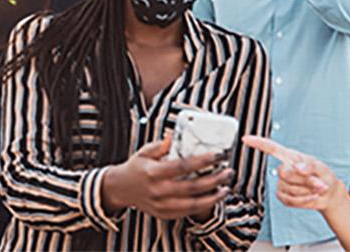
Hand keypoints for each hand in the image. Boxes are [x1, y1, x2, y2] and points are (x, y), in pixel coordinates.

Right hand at [102, 132, 231, 220]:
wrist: (120, 189)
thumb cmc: (136, 167)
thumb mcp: (145, 152)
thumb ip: (161, 145)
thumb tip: (175, 135)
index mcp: (153, 172)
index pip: (182, 166)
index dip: (202, 161)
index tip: (218, 155)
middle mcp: (158, 191)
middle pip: (192, 187)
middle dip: (214, 180)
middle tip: (228, 172)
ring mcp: (161, 205)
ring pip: (192, 204)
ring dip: (212, 197)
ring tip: (226, 188)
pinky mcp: (163, 214)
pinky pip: (187, 212)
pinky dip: (202, 206)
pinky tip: (213, 198)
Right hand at [242, 136, 345, 213]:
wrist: (328, 194)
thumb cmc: (324, 176)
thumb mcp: (320, 167)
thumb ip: (309, 166)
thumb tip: (297, 167)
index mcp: (290, 156)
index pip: (272, 148)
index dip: (259, 144)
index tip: (246, 139)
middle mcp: (284, 169)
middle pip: (285, 173)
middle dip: (304, 180)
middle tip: (318, 182)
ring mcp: (281, 183)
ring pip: (289, 188)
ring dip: (307, 191)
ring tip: (317, 188)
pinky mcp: (283, 196)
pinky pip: (291, 200)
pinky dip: (304, 201)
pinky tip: (312, 197)